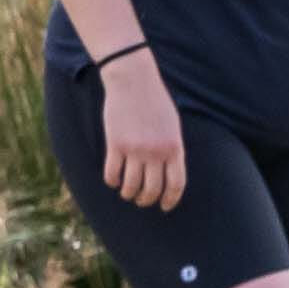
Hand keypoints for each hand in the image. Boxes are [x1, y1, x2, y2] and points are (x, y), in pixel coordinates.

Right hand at [98, 53, 185, 211]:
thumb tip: (170, 174)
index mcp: (174, 147)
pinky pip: (112, 174)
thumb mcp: (172, 125)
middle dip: (146, 200)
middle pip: (152, 190)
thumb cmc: (155, 101)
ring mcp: (135, 149)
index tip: (164, 206)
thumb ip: (172, 149)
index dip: (170, 200)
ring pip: (131, 186)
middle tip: (141, 200)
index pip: (176, 184)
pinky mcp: (115, 144)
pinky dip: (112, 181)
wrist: (133, 80)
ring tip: (127, 192)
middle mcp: (156, 152)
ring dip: (128, 194)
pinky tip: (113, 180)